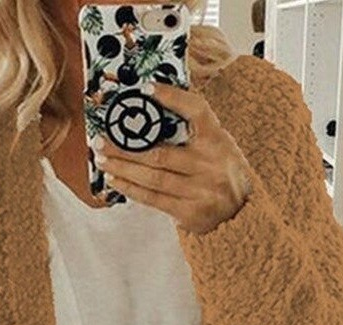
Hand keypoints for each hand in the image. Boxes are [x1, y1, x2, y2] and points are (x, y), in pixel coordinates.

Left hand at [91, 81, 252, 234]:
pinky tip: (115, 179)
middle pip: (159, 153)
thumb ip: (195, 134)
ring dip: (122, 168)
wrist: (242, 216)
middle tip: (101, 139)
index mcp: (218, 141)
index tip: (147, 89)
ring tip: (102, 159)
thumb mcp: (220, 149)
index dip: (173, 97)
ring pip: (152, 177)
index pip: (197, 111)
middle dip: (125, 147)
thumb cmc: (223, 177)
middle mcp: (209, 165)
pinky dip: (130, 188)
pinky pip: (153, 199)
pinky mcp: (189, 212)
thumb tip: (152, 116)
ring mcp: (200, 190)